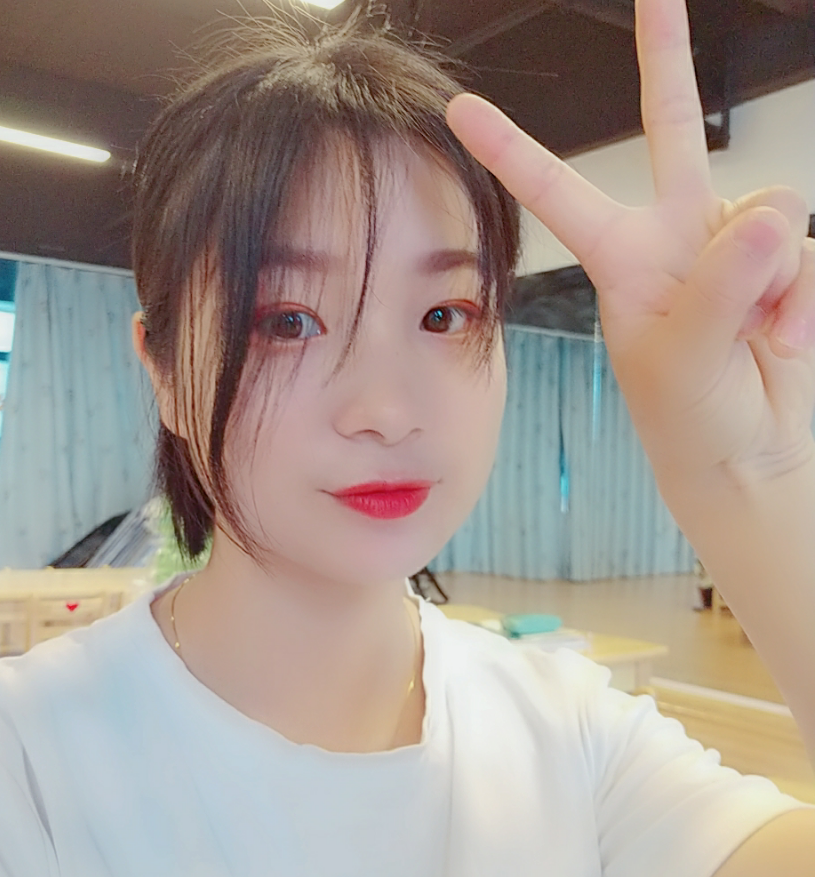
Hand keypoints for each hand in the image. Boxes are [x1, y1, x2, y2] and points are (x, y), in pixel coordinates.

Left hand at [446, 0, 814, 491]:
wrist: (750, 451)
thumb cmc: (693, 421)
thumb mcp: (685, 363)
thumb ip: (722, 288)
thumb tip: (770, 216)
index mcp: (621, 261)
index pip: (556, 192)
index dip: (511, 149)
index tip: (460, 109)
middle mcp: (673, 239)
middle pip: (670, 132)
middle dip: (667, 60)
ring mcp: (728, 245)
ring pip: (768, 205)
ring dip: (772, 276)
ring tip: (753, 335)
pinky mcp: (780, 259)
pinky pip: (806, 246)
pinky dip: (803, 296)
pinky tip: (782, 336)